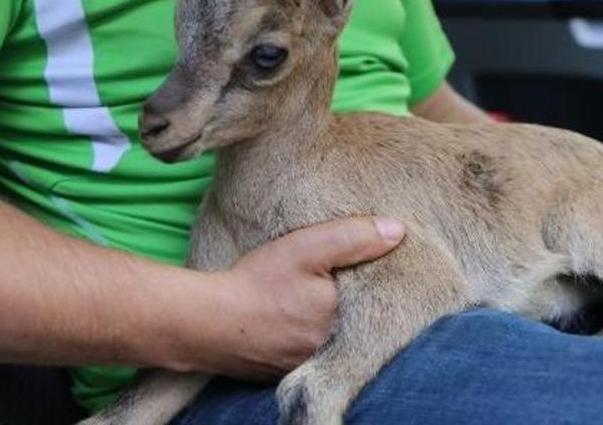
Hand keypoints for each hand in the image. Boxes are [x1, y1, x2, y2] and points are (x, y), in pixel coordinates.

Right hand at [181, 217, 404, 379]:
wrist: (203, 322)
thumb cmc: (255, 283)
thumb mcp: (306, 248)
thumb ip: (352, 238)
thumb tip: (398, 232)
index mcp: (343, 323)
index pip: (377, 302)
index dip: (376, 282)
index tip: (370, 265)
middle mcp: (331, 351)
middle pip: (356, 322)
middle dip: (353, 303)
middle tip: (335, 281)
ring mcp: (308, 365)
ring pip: (333, 338)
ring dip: (330, 320)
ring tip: (314, 298)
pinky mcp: (285, 371)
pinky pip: (309, 351)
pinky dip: (307, 334)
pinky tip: (294, 318)